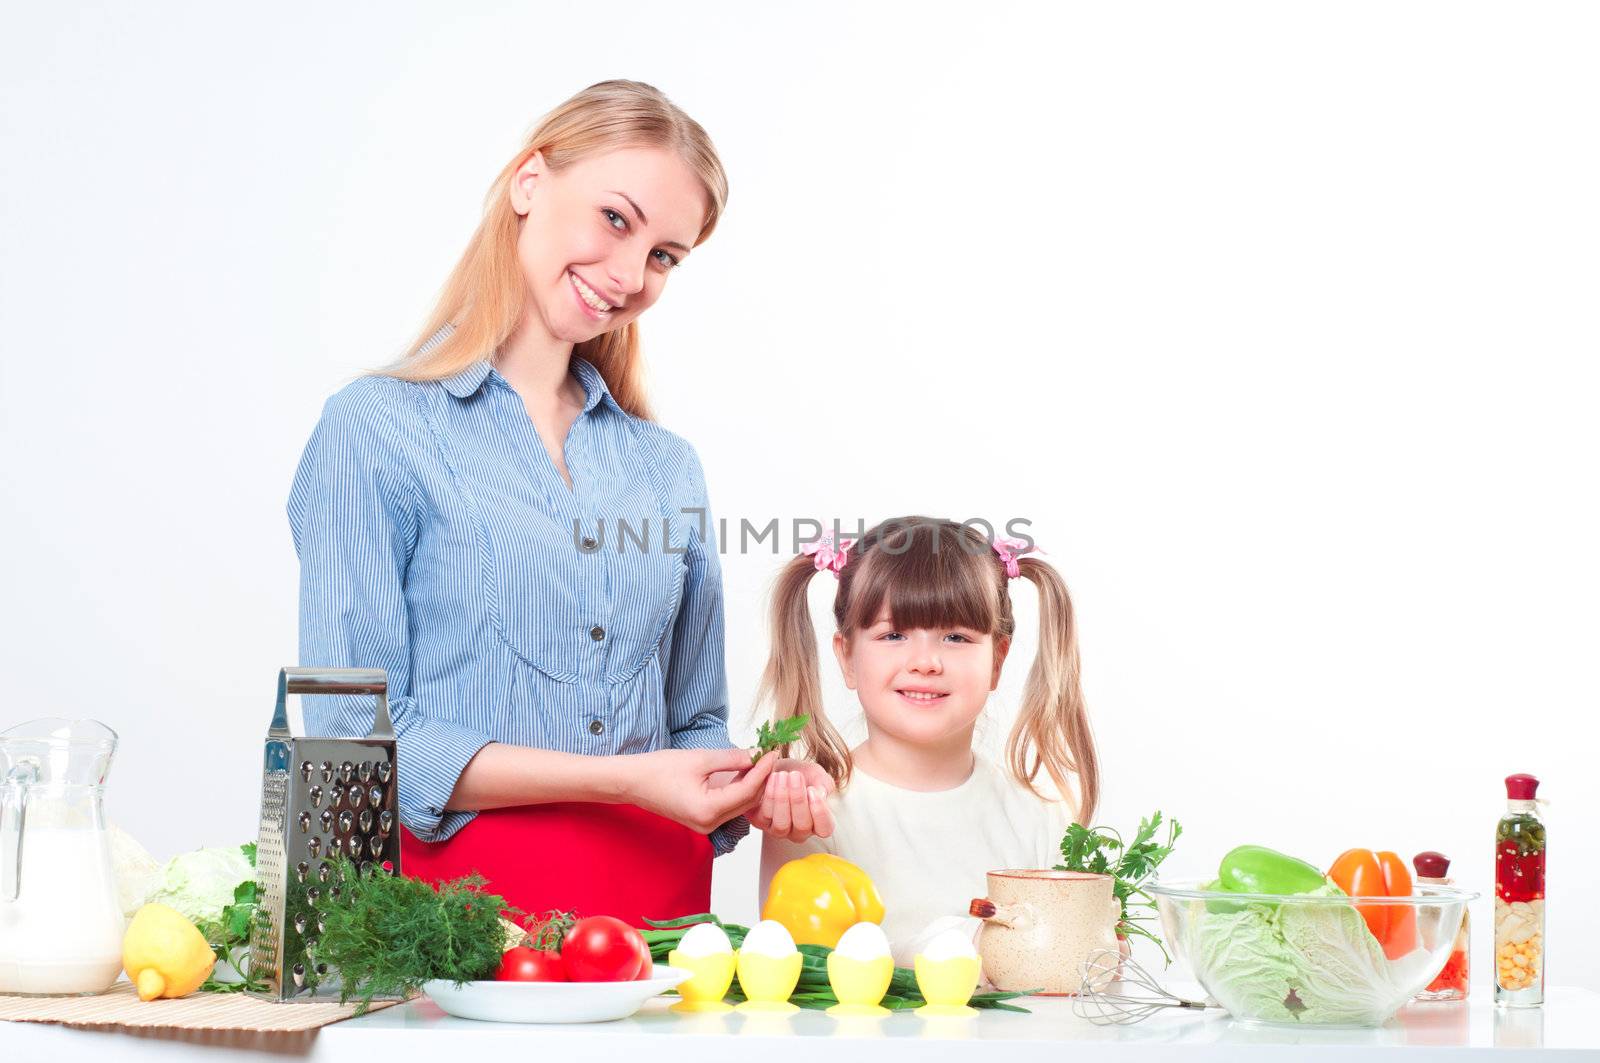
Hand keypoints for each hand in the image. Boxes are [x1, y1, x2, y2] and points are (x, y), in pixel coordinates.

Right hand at [620, 748, 778, 834]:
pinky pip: (729, 807)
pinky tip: (745, 774)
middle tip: (770, 756)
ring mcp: (705, 825)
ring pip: (741, 806)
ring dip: (753, 785)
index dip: (763, 770)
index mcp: (708, 810)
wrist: (632, 782)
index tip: (772, 752)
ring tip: (761, 763)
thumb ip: (732, 759)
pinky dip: (740, 791)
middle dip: (762, 779)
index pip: (748, 791)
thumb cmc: (658, 770)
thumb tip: (757, 755)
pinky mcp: (702, 820)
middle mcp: (709, 824)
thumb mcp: (699, 759)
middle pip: (748, 802)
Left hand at [747, 759, 835, 841]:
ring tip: (782, 775)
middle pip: (802, 826)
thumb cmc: (802, 774)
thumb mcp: (817, 774)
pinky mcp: (762, 823)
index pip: (824, 829)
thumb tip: (820, 794)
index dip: (819, 811)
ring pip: (782, 824)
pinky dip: (770, 795)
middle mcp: (800, 832)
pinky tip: (773, 778)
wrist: (779, 768)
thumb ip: (824, 784)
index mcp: (818, 823)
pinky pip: (766, 815)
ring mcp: (780, 830)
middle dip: (798, 799)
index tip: (812, 789)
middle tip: (795, 775)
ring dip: (782, 798)